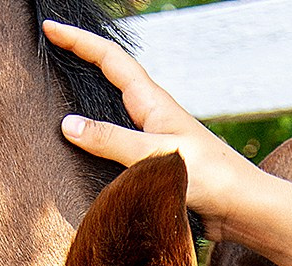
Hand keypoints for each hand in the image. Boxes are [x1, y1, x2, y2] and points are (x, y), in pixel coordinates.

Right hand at [43, 20, 259, 239]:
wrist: (242, 209)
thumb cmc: (211, 177)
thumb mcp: (156, 154)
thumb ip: (113, 141)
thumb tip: (68, 126)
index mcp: (153, 103)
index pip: (110, 60)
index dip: (79, 42)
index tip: (51, 29)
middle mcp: (152, 118)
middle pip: (110, 82)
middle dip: (81, 64)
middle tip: (50, 55)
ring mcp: (154, 143)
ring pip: (114, 117)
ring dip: (88, 108)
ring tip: (57, 102)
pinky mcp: (156, 168)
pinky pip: (119, 151)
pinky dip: (100, 146)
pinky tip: (84, 158)